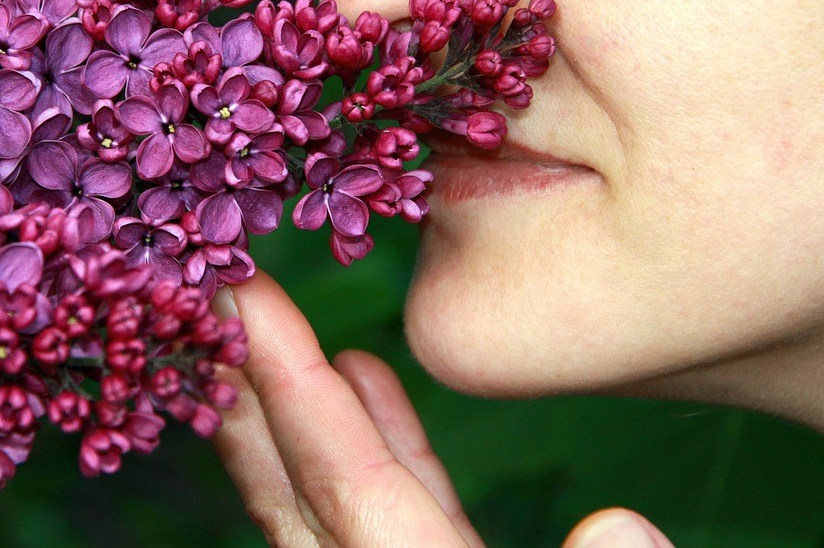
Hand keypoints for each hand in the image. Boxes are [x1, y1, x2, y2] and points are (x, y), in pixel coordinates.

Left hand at [211, 270, 674, 547]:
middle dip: (252, 391)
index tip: (242, 300)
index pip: (348, 486)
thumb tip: (618, 524)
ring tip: (270, 324)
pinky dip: (378, 442)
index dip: (290, 387)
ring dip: (304, 406)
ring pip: (337, 497)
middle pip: (304, 488)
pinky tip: (365, 376)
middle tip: (205, 298)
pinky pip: (392, 509)